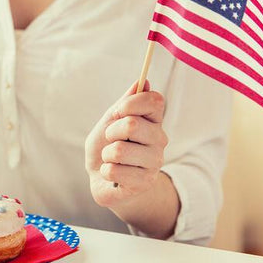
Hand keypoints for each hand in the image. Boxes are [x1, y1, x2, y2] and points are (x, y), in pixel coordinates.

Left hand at [85, 80, 168, 209]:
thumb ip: (125, 102)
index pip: (154, 100)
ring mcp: (155, 162)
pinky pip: (113, 170)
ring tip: (112, 159)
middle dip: (111, 132)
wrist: (102, 177)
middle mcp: (160, 140)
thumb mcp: (110, 120)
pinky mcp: (145, 182)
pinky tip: (113, 174)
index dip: (130, 103)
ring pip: (119, 150)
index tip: (117, 112)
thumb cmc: (106, 145)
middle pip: (132, 124)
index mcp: (154, 120)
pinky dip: (105, 171)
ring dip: (106, 154)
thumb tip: (142, 80)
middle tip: (111, 140)